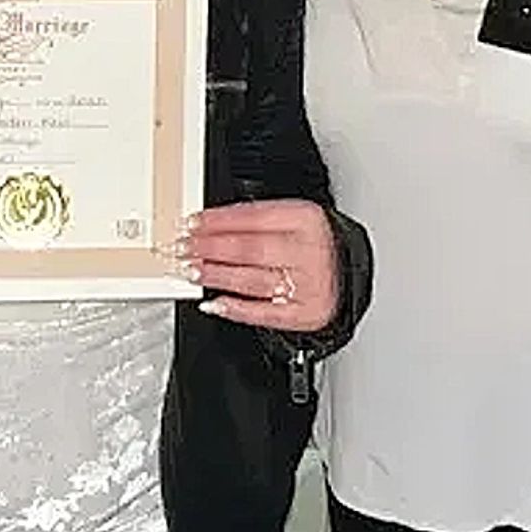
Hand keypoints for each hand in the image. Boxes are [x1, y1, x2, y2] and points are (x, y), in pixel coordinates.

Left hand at [176, 199, 337, 331]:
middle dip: (209, 248)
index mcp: (306, 219)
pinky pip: (264, 313)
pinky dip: (235, 308)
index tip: (191, 224)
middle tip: (183, 248)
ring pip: (251, 279)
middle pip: (249, 248)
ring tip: (191, 271)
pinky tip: (214, 302)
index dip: (216, 221)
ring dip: (215, 275)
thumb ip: (254, 219)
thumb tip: (206, 226)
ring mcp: (309, 285)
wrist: (347, 271)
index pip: (252, 217)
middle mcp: (310, 250)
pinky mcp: (306, 314)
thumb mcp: (291, 217)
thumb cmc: (312, 243)